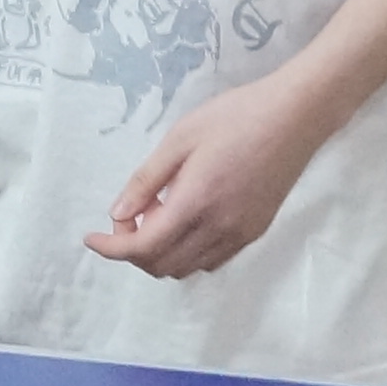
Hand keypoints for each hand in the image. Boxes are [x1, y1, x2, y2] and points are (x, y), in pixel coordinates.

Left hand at [84, 70, 341, 280]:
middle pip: (162, 265)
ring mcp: (240, 235)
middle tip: (127, 216)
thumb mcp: (180, 138)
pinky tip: (185, 221)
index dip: (111, 248)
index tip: (92, 237)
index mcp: (195, 203)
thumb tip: (118, 213)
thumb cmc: (234, 117)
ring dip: (161, 253)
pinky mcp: (256, 232)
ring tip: (156, 214)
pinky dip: (188, 253)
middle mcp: (218, 229)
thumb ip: (147, 179)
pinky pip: (212, 260)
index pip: (143, 247)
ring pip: (187, 268)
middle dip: (133, 250)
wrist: (294, 117)